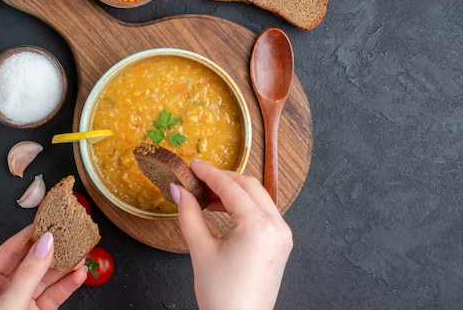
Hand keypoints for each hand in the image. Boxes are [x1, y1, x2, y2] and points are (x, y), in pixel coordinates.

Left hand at [0, 224, 86, 309]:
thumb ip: (30, 272)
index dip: (31, 233)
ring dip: (66, 265)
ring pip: (48, 277)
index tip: (49, 221)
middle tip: (72, 234)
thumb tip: (45, 243)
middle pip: (33, 261)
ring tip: (82, 251)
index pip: (10, 249)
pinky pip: (56, 294)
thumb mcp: (9, 302)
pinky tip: (79, 273)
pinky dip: (69, 284)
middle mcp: (3, 290)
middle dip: (54, 248)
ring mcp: (22, 302)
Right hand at [171, 159, 292, 309]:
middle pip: (249, 186)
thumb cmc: (223, 296)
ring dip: (234, 192)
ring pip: (259, 197)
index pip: (232, 187)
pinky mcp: (281, 243)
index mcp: (258, 226)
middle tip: (198, 180)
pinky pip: (264, 213)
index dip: (209, 173)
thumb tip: (179, 191)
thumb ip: (189, 215)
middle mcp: (277, 226)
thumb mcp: (200, 251)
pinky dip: (245, 207)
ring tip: (207, 197)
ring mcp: (282, 235)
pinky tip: (224, 210)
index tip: (193, 165)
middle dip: (223, 180)